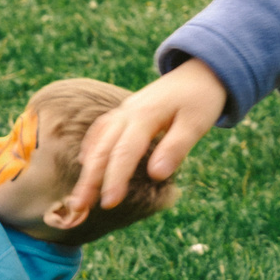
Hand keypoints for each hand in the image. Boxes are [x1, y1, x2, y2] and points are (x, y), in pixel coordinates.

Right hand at [67, 59, 231, 220]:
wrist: (201, 71)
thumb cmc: (201, 99)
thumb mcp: (197, 123)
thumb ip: (176, 147)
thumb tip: (156, 175)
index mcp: (145, 116)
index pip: (124, 152)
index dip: (115, 179)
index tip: (108, 204)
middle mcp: (128, 113)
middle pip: (102, 149)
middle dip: (89, 180)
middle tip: (78, 208)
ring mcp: (124, 111)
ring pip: (97, 141)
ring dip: (87, 169)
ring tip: (78, 197)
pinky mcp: (125, 112)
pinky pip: (100, 130)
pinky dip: (90, 147)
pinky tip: (85, 163)